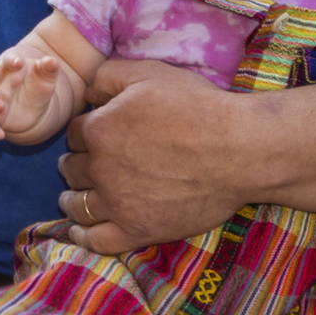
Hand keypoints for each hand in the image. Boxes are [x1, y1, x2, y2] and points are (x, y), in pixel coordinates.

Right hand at [0, 48, 68, 143]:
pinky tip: (0, 135)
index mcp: (10, 67)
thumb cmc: (36, 83)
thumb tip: (52, 61)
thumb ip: (48, 68)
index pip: (8, 61)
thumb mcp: (45, 76)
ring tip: (1, 106)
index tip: (19, 63)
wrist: (31, 104)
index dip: (11, 61)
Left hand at [56, 59, 247, 251]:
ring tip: (77, 197)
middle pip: (72, 168)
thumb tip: (86, 91)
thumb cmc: (200, 108)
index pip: (74, 133)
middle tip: (95, 163)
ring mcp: (118, 203)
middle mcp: (101, 168)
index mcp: (99, 130)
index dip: (87, 131)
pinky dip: (83, 236)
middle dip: (80, 163)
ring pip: (77, 204)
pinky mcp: (138, 231)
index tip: (100, 134)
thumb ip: (107, 76)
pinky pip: (96, 241)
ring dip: (73, 198)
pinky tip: (81, 231)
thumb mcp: (150, 73)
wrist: (243, 151)